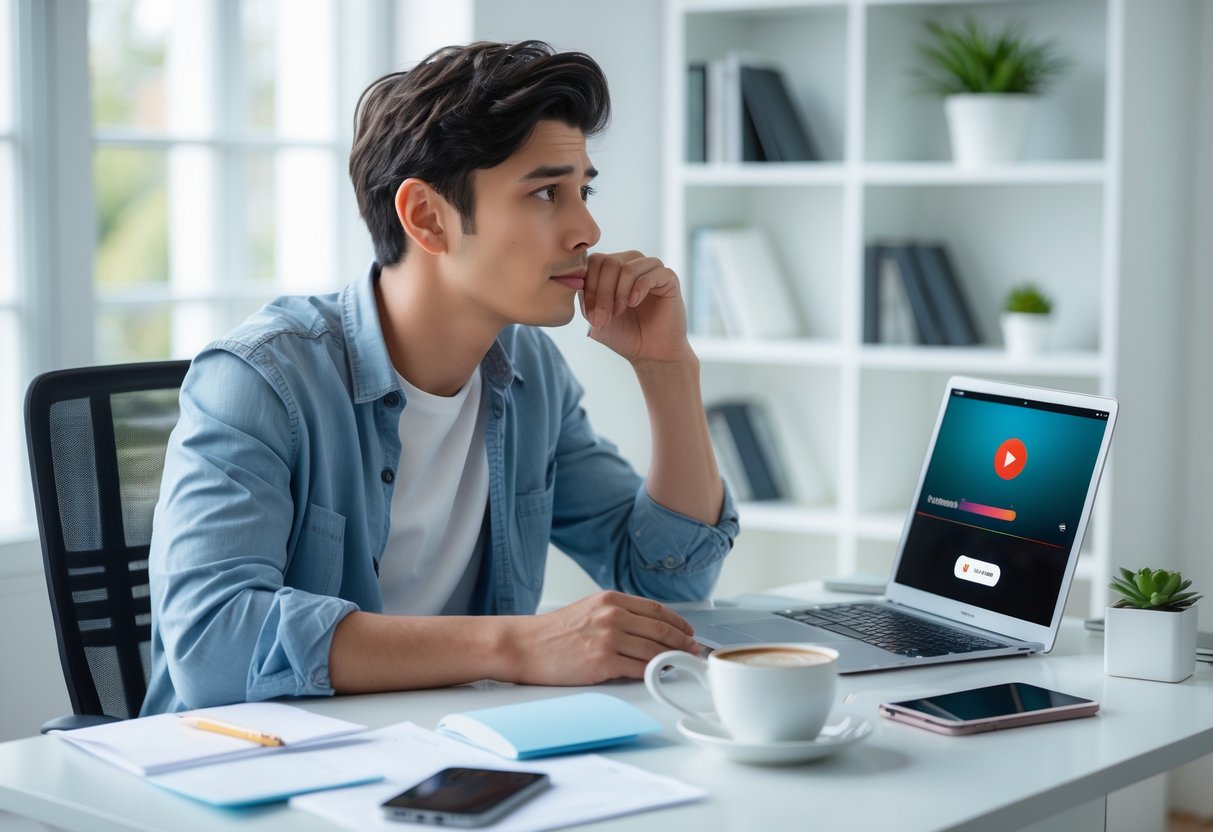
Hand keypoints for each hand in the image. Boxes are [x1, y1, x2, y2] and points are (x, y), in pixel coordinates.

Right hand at [510, 591, 699, 684]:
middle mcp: (612, 615)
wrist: (526, 645)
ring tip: (681, 665)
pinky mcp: (602, 662)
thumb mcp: (589, 610)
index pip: (657, 610)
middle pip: (662, 630)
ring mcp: (608, 638)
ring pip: (654, 651)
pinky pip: (638, 669)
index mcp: (610, 599)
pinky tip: (659, 676)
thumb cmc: (553, 632)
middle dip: (683, 643)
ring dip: (673, 660)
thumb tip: (648, 630)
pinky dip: (653, 673)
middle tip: (693, 651)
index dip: (679, 623)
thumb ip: (618, 615)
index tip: (689, 632)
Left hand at [580, 251, 692, 363]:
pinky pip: (652, 272)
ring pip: (628, 266)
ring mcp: (651, 269)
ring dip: (618, 292)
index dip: (589, 286)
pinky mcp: (668, 278)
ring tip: (618, 312)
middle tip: (604, 318)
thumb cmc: (623, 335)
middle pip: (609, 262)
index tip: (590, 315)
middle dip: (602, 292)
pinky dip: (639, 288)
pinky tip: (634, 303)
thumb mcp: (595, 317)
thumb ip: (584, 297)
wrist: (650, 353)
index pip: (594, 261)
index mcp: (613, 269)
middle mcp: (631, 264)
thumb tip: (574, 280)